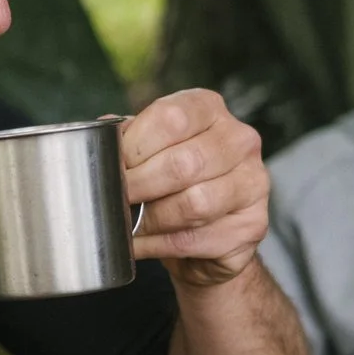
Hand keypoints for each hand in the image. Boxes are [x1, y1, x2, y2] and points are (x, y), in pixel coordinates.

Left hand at [119, 90, 269, 287]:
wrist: (203, 236)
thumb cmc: (170, 183)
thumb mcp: (147, 149)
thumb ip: (126, 138)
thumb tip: (100, 135)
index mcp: (209, 109)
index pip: (171, 119)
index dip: (133, 147)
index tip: (113, 168)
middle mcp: (240, 140)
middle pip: (183, 164)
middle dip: (139, 186)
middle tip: (117, 200)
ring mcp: (253, 182)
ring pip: (194, 205)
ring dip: (150, 220)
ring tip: (130, 223)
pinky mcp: (253, 224)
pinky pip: (196, 239)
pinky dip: (158, 244)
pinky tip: (143, 243)